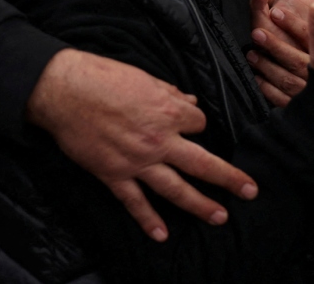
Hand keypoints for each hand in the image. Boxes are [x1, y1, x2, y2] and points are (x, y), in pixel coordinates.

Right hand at [27, 49, 258, 240]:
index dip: (197, 124)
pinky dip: (147, 220)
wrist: (64, 91)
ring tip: (220, 217)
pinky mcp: (113, 175)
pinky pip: (134, 202)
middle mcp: (159, 141)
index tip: (191, 124)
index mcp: (168, 112)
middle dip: (229, 178)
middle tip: (250, 190)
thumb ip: (171, 94)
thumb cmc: (103, 78)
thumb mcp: (145, 78)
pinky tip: (161, 235)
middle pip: (203, 163)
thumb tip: (190, 102)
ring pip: (175, 189)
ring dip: (199, 205)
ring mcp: (137, 162)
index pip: (199, 124)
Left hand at [248, 0, 308, 106]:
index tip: (275, 12)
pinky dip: (267, 89)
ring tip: (251, 55)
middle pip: (296, 60)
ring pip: (287, 81)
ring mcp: (309, 91)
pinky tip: (256, 79)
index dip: (293, 24)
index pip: (310, 38)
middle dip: (275, 46)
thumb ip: (307, 16)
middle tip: (256, 33)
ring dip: (266, 68)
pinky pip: (282, 100)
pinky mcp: (300, 106)